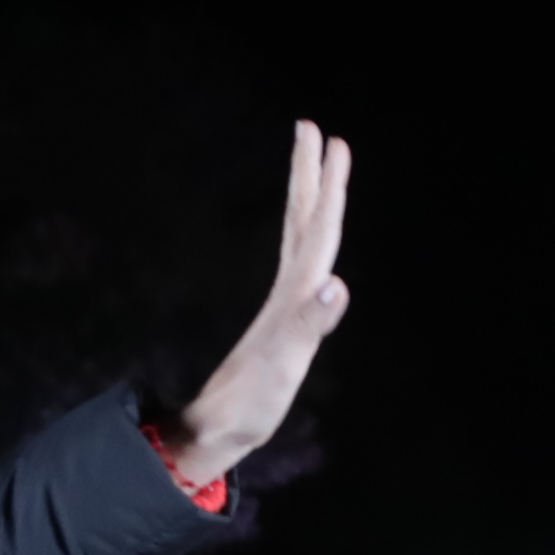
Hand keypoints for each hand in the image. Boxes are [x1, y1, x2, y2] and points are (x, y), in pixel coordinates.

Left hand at [160, 122, 354, 488]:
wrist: (217, 428)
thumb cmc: (250, 401)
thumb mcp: (284, 364)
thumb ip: (311, 323)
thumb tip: (337, 282)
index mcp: (294, 292)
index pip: (317, 226)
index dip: (328, 184)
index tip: (332, 138)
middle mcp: (289, 289)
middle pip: (301, 218)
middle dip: (311, 173)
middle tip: (313, 126)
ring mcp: (284, 303)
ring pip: (299, 236)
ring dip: (309, 198)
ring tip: (316, 165)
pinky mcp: (283, 321)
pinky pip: (302, 263)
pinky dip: (311, 239)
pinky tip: (315, 240)